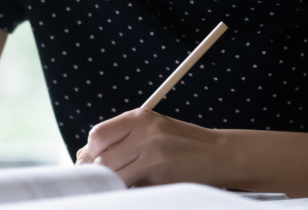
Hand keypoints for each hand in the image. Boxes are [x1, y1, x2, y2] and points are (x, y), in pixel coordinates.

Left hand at [74, 107, 223, 187]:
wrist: (221, 154)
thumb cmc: (184, 144)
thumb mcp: (154, 130)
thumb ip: (125, 139)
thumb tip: (87, 156)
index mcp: (140, 117)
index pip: (98, 134)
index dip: (89, 152)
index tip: (91, 162)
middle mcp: (145, 132)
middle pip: (102, 158)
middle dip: (98, 172)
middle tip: (103, 180)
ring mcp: (153, 154)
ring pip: (115, 175)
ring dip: (114, 183)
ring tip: (123, 183)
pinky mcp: (162, 175)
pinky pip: (133, 187)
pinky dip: (131, 190)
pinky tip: (140, 186)